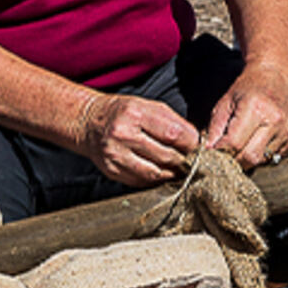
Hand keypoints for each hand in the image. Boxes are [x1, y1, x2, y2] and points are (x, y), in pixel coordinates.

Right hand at [73, 92, 201, 185]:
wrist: (89, 123)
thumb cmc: (122, 112)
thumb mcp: (147, 106)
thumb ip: (172, 121)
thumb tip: (196, 140)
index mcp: (135, 113)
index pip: (174, 133)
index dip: (192, 143)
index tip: (199, 147)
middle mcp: (123, 134)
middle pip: (166, 155)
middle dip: (185, 160)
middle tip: (194, 161)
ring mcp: (115, 155)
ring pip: (156, 172)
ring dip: (173, 173)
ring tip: (181, 169)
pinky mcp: (112, 171)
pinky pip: (142, 180)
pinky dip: (156, 179)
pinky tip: (162, 173)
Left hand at [201, 68, 287, 167]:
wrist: (275, 76)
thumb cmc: (249, 88)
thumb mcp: (225, 103)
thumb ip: (214, 128)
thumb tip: (208, 151)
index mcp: (255, 107)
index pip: (234, 144)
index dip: (221, 151)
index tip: (214, 151)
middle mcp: (275, 119)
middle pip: (250, 157)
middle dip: (235, 160)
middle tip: (227, 153)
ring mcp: (287, 129)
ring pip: (263, 160)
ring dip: (250, 157)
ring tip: (245, 143)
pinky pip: (275, 158)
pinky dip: (265, 155)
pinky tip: (260, 141)